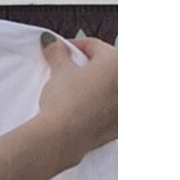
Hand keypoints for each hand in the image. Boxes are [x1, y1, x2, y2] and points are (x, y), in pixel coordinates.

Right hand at [37, 34, 117, 166]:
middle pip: (109, 66)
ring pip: (113, 88)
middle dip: (91, 66)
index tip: (61, 51)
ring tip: (78, 90)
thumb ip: (57, 53)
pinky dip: (103, 105)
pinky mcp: (122, 125)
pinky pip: (114, 108)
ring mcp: (128, 105)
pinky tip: (86, 108)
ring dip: (100, 85)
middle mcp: (129, 82)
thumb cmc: (65, 100)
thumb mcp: (59, 72)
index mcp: (117, 62)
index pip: (95, 46)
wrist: (64, 136)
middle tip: (70, 70)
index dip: (74, 46)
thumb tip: (51, 42)